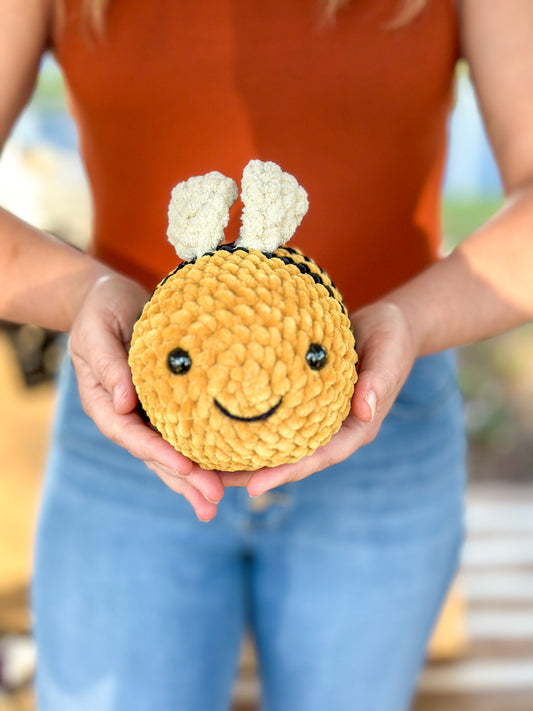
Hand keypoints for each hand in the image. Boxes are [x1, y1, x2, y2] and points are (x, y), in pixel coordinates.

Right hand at [69, 274, 223, 520]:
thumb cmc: (101, 311)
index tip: (185, 468)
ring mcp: (147, 415)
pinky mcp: (167, 406)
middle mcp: (126, 416)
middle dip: (183, 480)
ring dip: (194, 479)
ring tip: (217, 504)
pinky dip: (204, 453)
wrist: (112, 299)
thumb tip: (124, 403)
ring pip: (172, 452)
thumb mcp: (97, 331)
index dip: (158, 453)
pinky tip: (226, 471)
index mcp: (105, 403)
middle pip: (155, 455)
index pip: (131, 435)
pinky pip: (186, 433)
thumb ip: (108, 364)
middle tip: (212, 500)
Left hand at [220, 301, 417, 494]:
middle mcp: (332, 428)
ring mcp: (317, 417)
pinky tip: (219, 426)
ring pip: (279, 443)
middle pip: (292, 459)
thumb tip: (364, 409)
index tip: (255, 487)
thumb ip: (379, 381)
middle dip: (255, 474)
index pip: (319, 456)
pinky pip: (275, 419)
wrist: (386, 324)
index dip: (288, 473)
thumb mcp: (389, 354)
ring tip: (205, 466)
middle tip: (214, 484)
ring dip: (246, 456)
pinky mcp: (304, 401)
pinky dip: (250, 426)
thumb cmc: (391, 338)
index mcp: (355, 427)